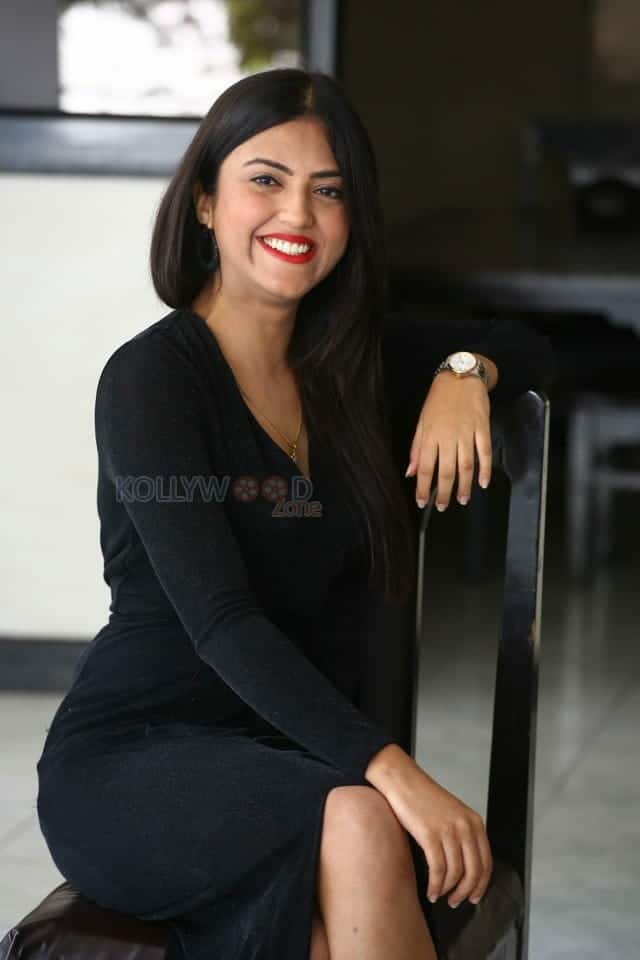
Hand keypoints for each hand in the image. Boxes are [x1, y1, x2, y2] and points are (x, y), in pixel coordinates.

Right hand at [382, 762, 492, 907]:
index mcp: (474, 821)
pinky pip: (437, 870)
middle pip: (473, 871)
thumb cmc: (423, 798)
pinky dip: (435, 885)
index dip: (481, 884)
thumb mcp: (452, 814)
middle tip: (456, 902)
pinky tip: (430, 891)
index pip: (486, 862)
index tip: (474, 896)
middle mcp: (465, 826)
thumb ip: (462, 835)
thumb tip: (464, 868)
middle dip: (465, 892)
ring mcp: (448, 830)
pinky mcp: (429, 835)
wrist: (402, 780)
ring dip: (447, 891)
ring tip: (439, 896)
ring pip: (455, 874)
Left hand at [405, 372, 491, 509]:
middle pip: (446, 471)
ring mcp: (467, 433)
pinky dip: (485, 469)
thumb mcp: (422, 421)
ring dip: (465, 486)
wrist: (461, 376)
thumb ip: (417, 448)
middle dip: (444, 492)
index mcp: (430, 435)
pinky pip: (485, 452)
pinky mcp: (483, 428)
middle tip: (442, 507)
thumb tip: (411, 472)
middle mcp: (448, 437)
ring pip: (466, 465)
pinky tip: (483, 483)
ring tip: (463, 500)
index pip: (425, 468)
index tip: (422, 502)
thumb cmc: (439, 399)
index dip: (423, 488)